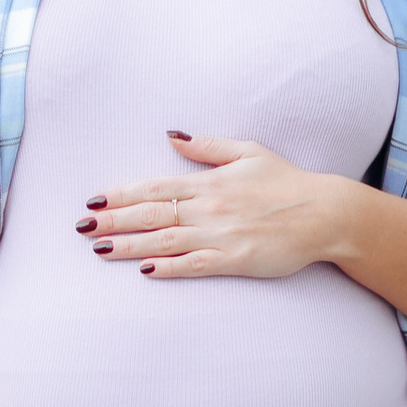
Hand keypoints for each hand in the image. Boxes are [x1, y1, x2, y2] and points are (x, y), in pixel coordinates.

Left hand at [76, 131, 406, 318]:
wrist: (325, 213)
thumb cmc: (287, 183)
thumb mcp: (248, 152)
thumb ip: (206, 147)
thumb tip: (171, 135)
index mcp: (209, 182)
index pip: (154, 188)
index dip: (121, 195)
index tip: (93, 201)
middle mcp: (209, 208)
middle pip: (151, 215)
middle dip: (113, 221)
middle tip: (81, 229)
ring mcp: (221, 235)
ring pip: (165, 241)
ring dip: (129, 246)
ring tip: (99, 250)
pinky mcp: (235, 260)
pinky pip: (195, 265)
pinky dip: (169, 267)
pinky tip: (145, 271)